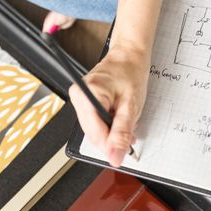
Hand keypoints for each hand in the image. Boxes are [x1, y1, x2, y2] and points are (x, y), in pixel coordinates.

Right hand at [69, 44, 148, 166]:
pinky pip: (94, 121)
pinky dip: (108, 124)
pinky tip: (118, 117)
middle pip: (92, 133)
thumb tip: (115, 155)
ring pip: (93, 129)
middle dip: (112, 138)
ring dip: (111, 131)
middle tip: (129, 134)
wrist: (128, 56)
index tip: (121, 154)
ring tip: (126, 121)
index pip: (94, 132)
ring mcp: (79, 98)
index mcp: (88, 94)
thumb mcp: (131, 104)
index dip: (109, 146)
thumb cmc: (130, 72)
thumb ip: (122, 132)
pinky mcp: (83, 100)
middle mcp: (78, 96)